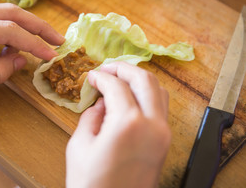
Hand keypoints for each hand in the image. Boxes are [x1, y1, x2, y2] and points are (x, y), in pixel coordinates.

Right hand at [66, 62, 170, 187]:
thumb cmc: (90, 184)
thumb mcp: (80, 145)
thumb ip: (92, 115)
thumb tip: (101, 100)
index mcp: (127, 123)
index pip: (116, 86)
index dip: (101, 76)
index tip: (91, 76)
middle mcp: (152, 124)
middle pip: (145, 80)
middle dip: (124, 68)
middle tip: (107, 68)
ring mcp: (163, 133)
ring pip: (159, 90)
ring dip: (139, 79)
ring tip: (120, 79)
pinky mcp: (165, 142)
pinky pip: (161, 107)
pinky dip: (148, 94)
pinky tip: (132, 97)